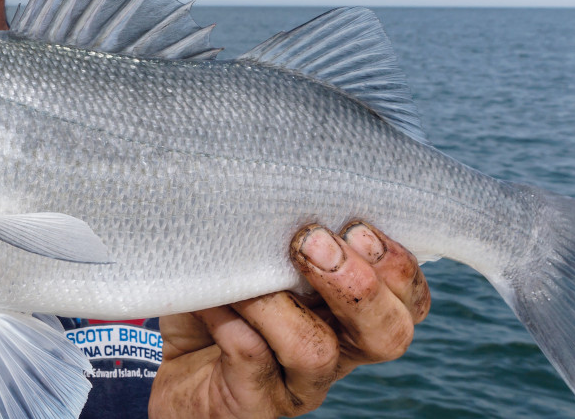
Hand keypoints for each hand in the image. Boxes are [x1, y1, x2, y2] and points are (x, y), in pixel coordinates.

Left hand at [150, 221, 430, 417]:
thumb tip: (270, 177)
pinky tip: (212, 301)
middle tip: (312, 241)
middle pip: (388, 334)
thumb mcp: (248, 252)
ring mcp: (295, 383)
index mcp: (347, 312)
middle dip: (358, 284)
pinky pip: (252, 359)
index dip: (398, 267)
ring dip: (279, 302)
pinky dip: (233, 322)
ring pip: (318, 351)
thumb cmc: (216, 297)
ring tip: (245, 277)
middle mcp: (334, 349)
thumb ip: (272, 223)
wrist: (166, 367)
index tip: (357, 225)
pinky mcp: (251, 403)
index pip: (407, 299)